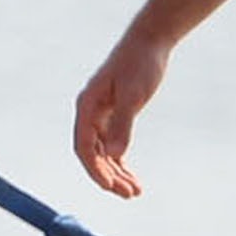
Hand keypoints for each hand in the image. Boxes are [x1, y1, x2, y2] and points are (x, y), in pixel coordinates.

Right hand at [72, 31, 169, 198]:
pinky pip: (113, 144)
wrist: (151, 41)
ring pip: (103, 152)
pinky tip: (132, 176)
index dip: (95, 170)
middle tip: (129, 194)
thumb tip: (114, 155)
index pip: (84, 147)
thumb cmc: (140, 63)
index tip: (110, 187)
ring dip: (116, 172)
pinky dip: (121, 161)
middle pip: (93, 154)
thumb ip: (122, 124)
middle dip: (109, 176)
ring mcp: (101, 114)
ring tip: (134, 191)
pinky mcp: (114, 114)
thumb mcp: (133, 95)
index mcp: (87, 106)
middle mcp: (90, 112)